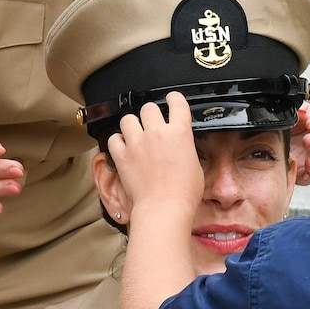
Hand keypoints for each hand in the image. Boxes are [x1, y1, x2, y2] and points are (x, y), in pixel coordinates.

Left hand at [106, 92, 203, 221]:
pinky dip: (117, 142)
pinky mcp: (122, 155)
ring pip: (128, 118)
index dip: (174, 99)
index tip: (171, 100)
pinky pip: (113, 138)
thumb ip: (185, 150)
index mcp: (180, 133)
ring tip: (134, 135)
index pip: (177, 103)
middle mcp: (157, 133)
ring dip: (132, 125)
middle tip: (151, 124)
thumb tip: (180, 148)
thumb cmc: (183, 194)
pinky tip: (123, 148)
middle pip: (149, 108)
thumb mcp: (195, 167)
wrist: (164, 209)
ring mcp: (137, 142)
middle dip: (150, 114)